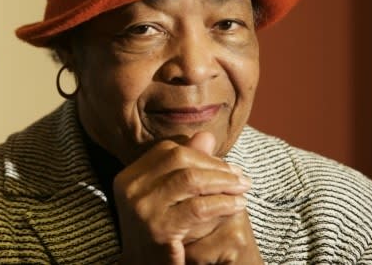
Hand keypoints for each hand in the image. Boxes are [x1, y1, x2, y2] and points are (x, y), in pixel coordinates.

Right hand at [114, 132, 254, 264]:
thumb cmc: (160, 236)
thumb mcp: (168, 199)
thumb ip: (185, 166)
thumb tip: (207, 135)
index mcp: (127, 177)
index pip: (167, 150)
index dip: (200, 154)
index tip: (225, 165)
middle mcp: (129, 189)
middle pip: (179, 159)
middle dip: (215, 165)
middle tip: (240, 176)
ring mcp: (141, 208)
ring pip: (191, 179)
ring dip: (223, 182)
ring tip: (244, 188)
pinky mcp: (159, 229)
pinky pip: (199, 207)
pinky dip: (223, 203)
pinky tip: (237, 205)